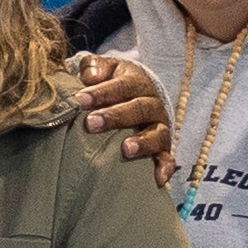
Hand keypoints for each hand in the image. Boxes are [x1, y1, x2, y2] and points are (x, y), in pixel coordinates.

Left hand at [73, 52, 172, 166]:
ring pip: (157, 134)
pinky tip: (157, 179)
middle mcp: (152, 104)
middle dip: (115, 116)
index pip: (121, 85)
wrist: (137, 94)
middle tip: (92, 123)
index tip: (80, 99)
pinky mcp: (163, 148)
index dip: (101, 92)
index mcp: (137, 82)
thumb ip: (94, 67)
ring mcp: (159, 127)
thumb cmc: (113, 82)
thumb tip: (90, 76)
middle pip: (138, 109)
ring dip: (142, 142)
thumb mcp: (105, 69)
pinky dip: (164, 168)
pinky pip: (168, 158)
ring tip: (125, 150)